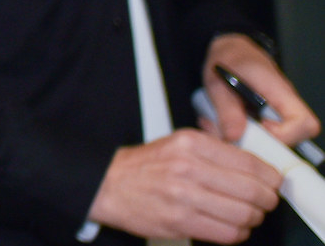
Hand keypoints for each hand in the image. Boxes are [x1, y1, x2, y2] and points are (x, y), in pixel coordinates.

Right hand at [87, 129, 280, 242]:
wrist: (107, 183)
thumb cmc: (144, 166)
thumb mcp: (178, 144)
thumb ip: (214, 151)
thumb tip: (255, 167)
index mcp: (192, 144)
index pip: (251, 163)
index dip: (270, 178)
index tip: (271, 183)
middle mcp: (189, 167)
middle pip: (252, 191)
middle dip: (266, 201)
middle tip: (264, 202)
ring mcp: (184, 196)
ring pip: (244, 215)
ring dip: (252, 219)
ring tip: (246, 215)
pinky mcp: (180, 221)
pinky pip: (227, 234)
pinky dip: (237, 234)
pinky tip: (230, 226)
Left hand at [205, 33, 321, 145]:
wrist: (229, 49)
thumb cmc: (227, 59)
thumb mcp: (217, 82)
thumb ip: (226, 109)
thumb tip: (234, 137)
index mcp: (279, 90)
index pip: (304, 123)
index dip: (285, 135)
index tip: (259, 128)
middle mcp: (285, 104)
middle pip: (295, 137)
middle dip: (264, 142)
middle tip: (238, 132)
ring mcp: (280, 111)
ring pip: (278, 139)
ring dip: (252, 139)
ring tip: (227, 126)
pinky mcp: (270, 116)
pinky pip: (265, 134)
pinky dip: (246, 134)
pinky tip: (227, 124)